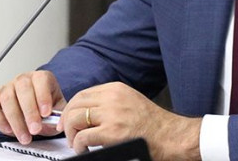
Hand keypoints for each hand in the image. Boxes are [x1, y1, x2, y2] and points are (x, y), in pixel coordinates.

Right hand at [0, 70, 66, 143]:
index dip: (43, 96)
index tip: (46, 113)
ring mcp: (7, 87)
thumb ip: (58, 116)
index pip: (41, 79)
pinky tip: (8, 129)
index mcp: (41, 78)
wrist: (36, 113)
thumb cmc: (46, 109)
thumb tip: (55, 123)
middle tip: (35, 129)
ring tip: (24, 136)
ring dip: (15, 120)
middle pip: (23, 88)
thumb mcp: (57, 111)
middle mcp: (23, 79)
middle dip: (29, 112)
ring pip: (6, 97)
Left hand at [57, 82, 200, 160]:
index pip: (84, 94)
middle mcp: (112, 98)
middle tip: (67, 131)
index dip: (72, 107)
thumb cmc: (154, 124)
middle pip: (76, 103)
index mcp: (116, 89)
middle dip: (66, 119)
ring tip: (76, 142)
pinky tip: (84, 149)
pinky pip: (82, 137)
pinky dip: (78, 145)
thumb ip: (111, 102)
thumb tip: (89, 112)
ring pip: (75, 118)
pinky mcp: (111, 133)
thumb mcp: (131, 101)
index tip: (68, 118)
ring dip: (71, 133)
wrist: (170, 136)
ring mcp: (111, 114)